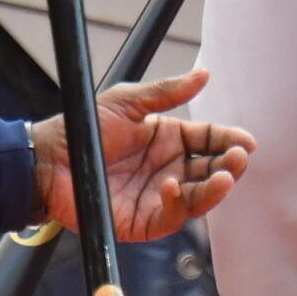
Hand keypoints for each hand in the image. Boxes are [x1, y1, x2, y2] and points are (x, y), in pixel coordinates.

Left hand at [34, 68, 255, 240]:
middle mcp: (169, 169)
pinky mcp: (144, 221)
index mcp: (169, 139)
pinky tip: (173, 185)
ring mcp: (158, 196)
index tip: (246, 142)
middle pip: (210, 170)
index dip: (229, 141)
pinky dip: (178, 204)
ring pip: (198, 197)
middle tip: (239, 158)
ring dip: (215, 187)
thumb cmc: (86, 128)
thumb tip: (204, 74)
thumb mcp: (128, 102)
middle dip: (229, 165)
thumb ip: (167, 92)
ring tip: (225, 176)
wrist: (49, 159)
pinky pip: (171, 216)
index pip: (209, 141)